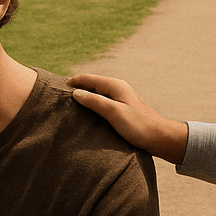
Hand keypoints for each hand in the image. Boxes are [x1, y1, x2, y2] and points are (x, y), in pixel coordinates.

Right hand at [67, 74, 186, 162]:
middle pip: (91, 84)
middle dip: (77, 87)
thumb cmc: (138, 125)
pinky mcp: (121, 107)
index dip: (72, 81)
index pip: (88, 78)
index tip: (56, 88)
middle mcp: (118, 88)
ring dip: (84, 96)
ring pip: (96, 92)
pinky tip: (86, 112)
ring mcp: (120, 97)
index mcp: (115, 86)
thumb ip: (94, 101)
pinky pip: (102, 101)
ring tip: (69, 104)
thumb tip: (76, 93)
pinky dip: (91, 103)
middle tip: (59, 96)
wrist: (159, 137)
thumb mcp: (114, 113)